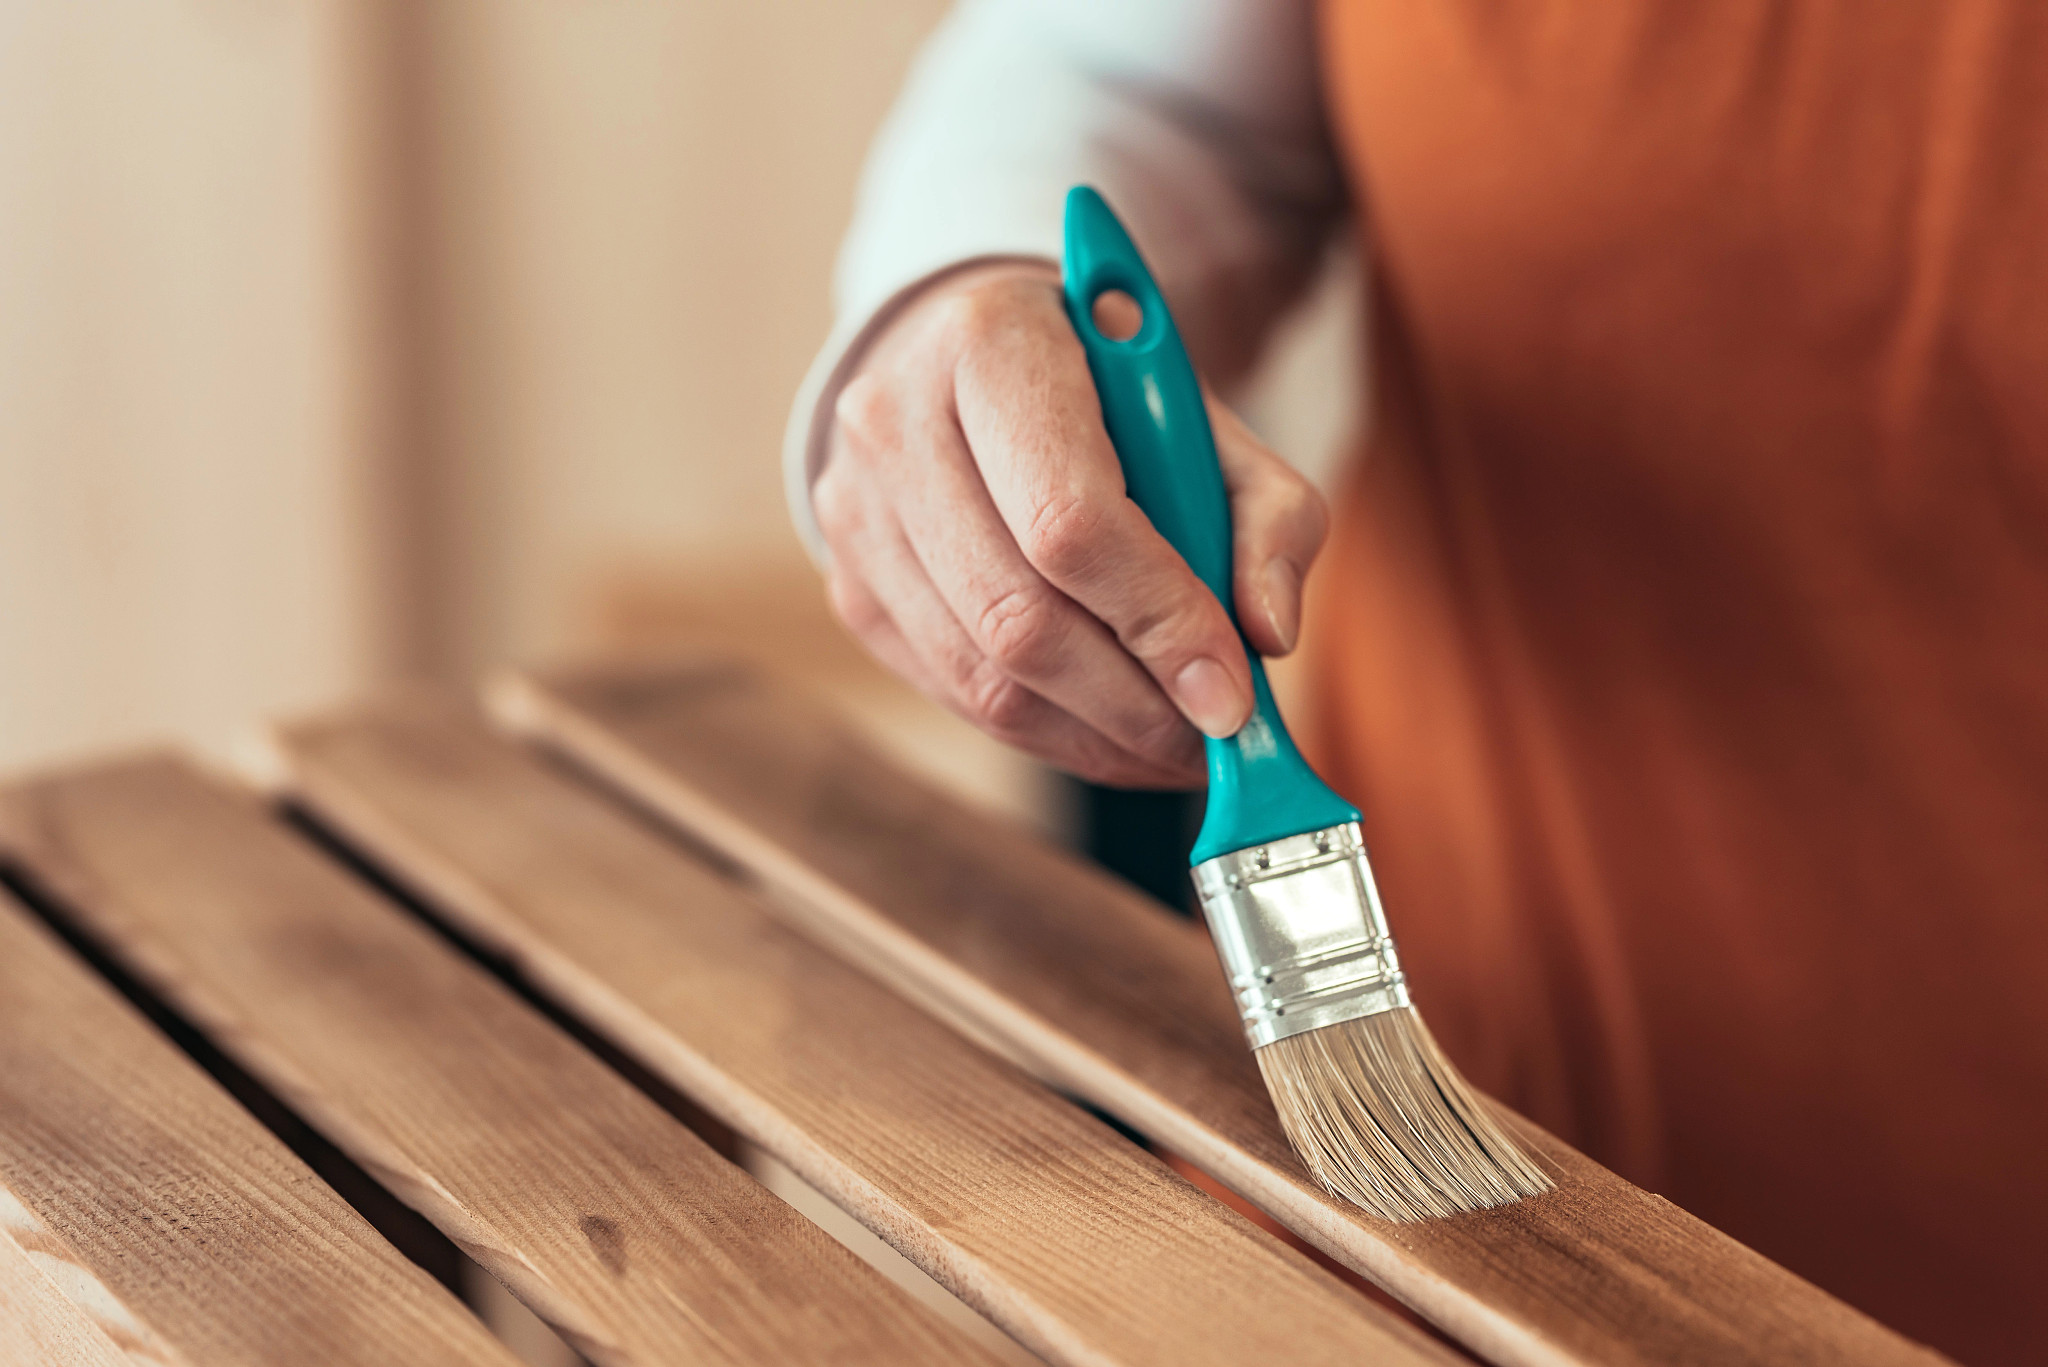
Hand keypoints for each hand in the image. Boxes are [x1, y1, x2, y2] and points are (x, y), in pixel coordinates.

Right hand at [814, 260, 1326, 788]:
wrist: (971, 364)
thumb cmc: (1102, 392)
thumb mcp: (1207, 419)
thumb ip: (1270, 514)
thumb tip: (1268, 634)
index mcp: (991, 346)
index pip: (1069, 520)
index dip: (1157, 621)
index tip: (1231, 695)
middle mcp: (893, 422)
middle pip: (1017, 618)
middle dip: (1134, 705)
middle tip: (1212, 743)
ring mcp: (855, 511)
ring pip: (982, 678)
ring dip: (1096, 738)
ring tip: (1176, 748)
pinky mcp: (849, 585)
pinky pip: (954, 694)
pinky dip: (1048, 735)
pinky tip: (1112, 731)